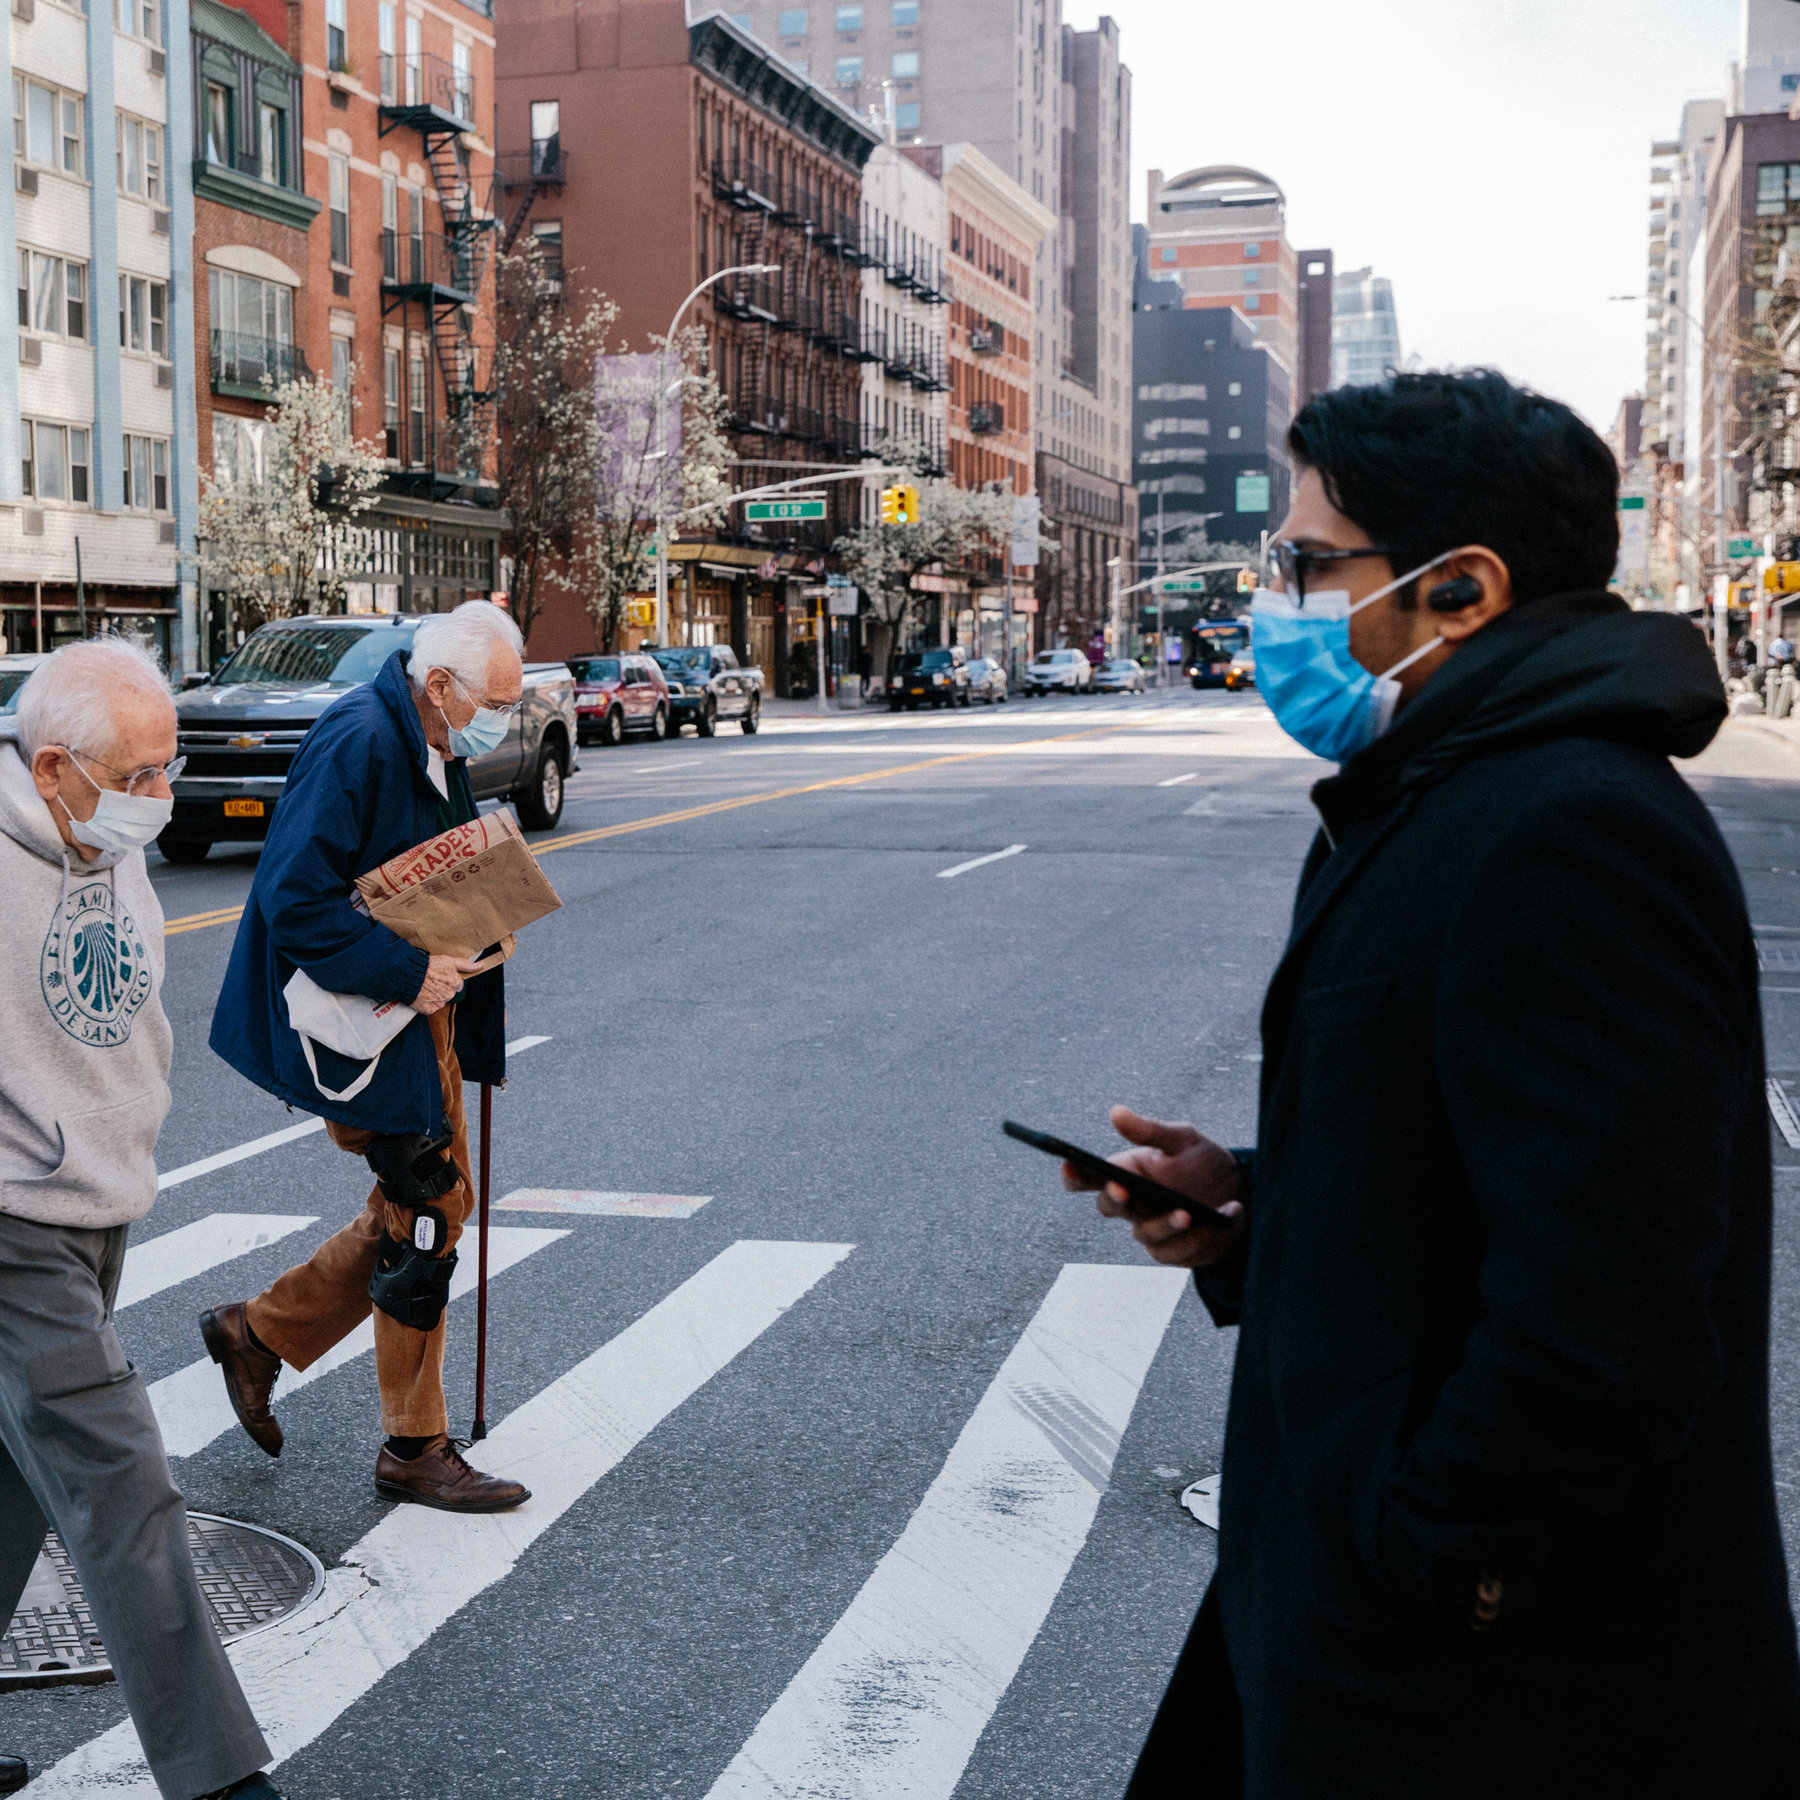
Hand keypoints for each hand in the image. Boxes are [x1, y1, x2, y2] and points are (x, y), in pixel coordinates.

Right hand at [411, 954, 481, 1015]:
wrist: (408, 975)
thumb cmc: (428, 966)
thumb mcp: (449, 960)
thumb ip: (466, 965)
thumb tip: (480, 966)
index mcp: (456, 983)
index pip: (458, 984)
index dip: (449, 980)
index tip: (441, 976)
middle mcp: (449, 995)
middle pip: (449, 993)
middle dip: (442, 988)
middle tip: (431, 981)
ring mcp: (439, 1003)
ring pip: (440, 1000)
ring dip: (434, 996)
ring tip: (424, 986)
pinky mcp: (429, 1010)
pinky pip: (431, 1007)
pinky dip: (427, 1002)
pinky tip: (421, 994)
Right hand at [1062, 1105, 1245, 1269]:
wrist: (1242, 1193)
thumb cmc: (1204, 1163)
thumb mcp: (1183, 1139)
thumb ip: (1150, 1130)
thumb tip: (1115, 1112)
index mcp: (1128, 1173)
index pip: (1090, 1177)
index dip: (1074, 1174)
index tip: (1068, 1164)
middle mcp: (1133, 1204)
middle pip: (1108, 1206)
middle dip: (1113, 1199)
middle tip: (1122, 1189)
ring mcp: (1151, 1230)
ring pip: (1146, 1233)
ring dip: (1166, 1224)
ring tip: (1189, 1213)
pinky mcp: (1175, 1252)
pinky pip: (1179, 1251)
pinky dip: (1203, 1236)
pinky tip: (1226, 1214)